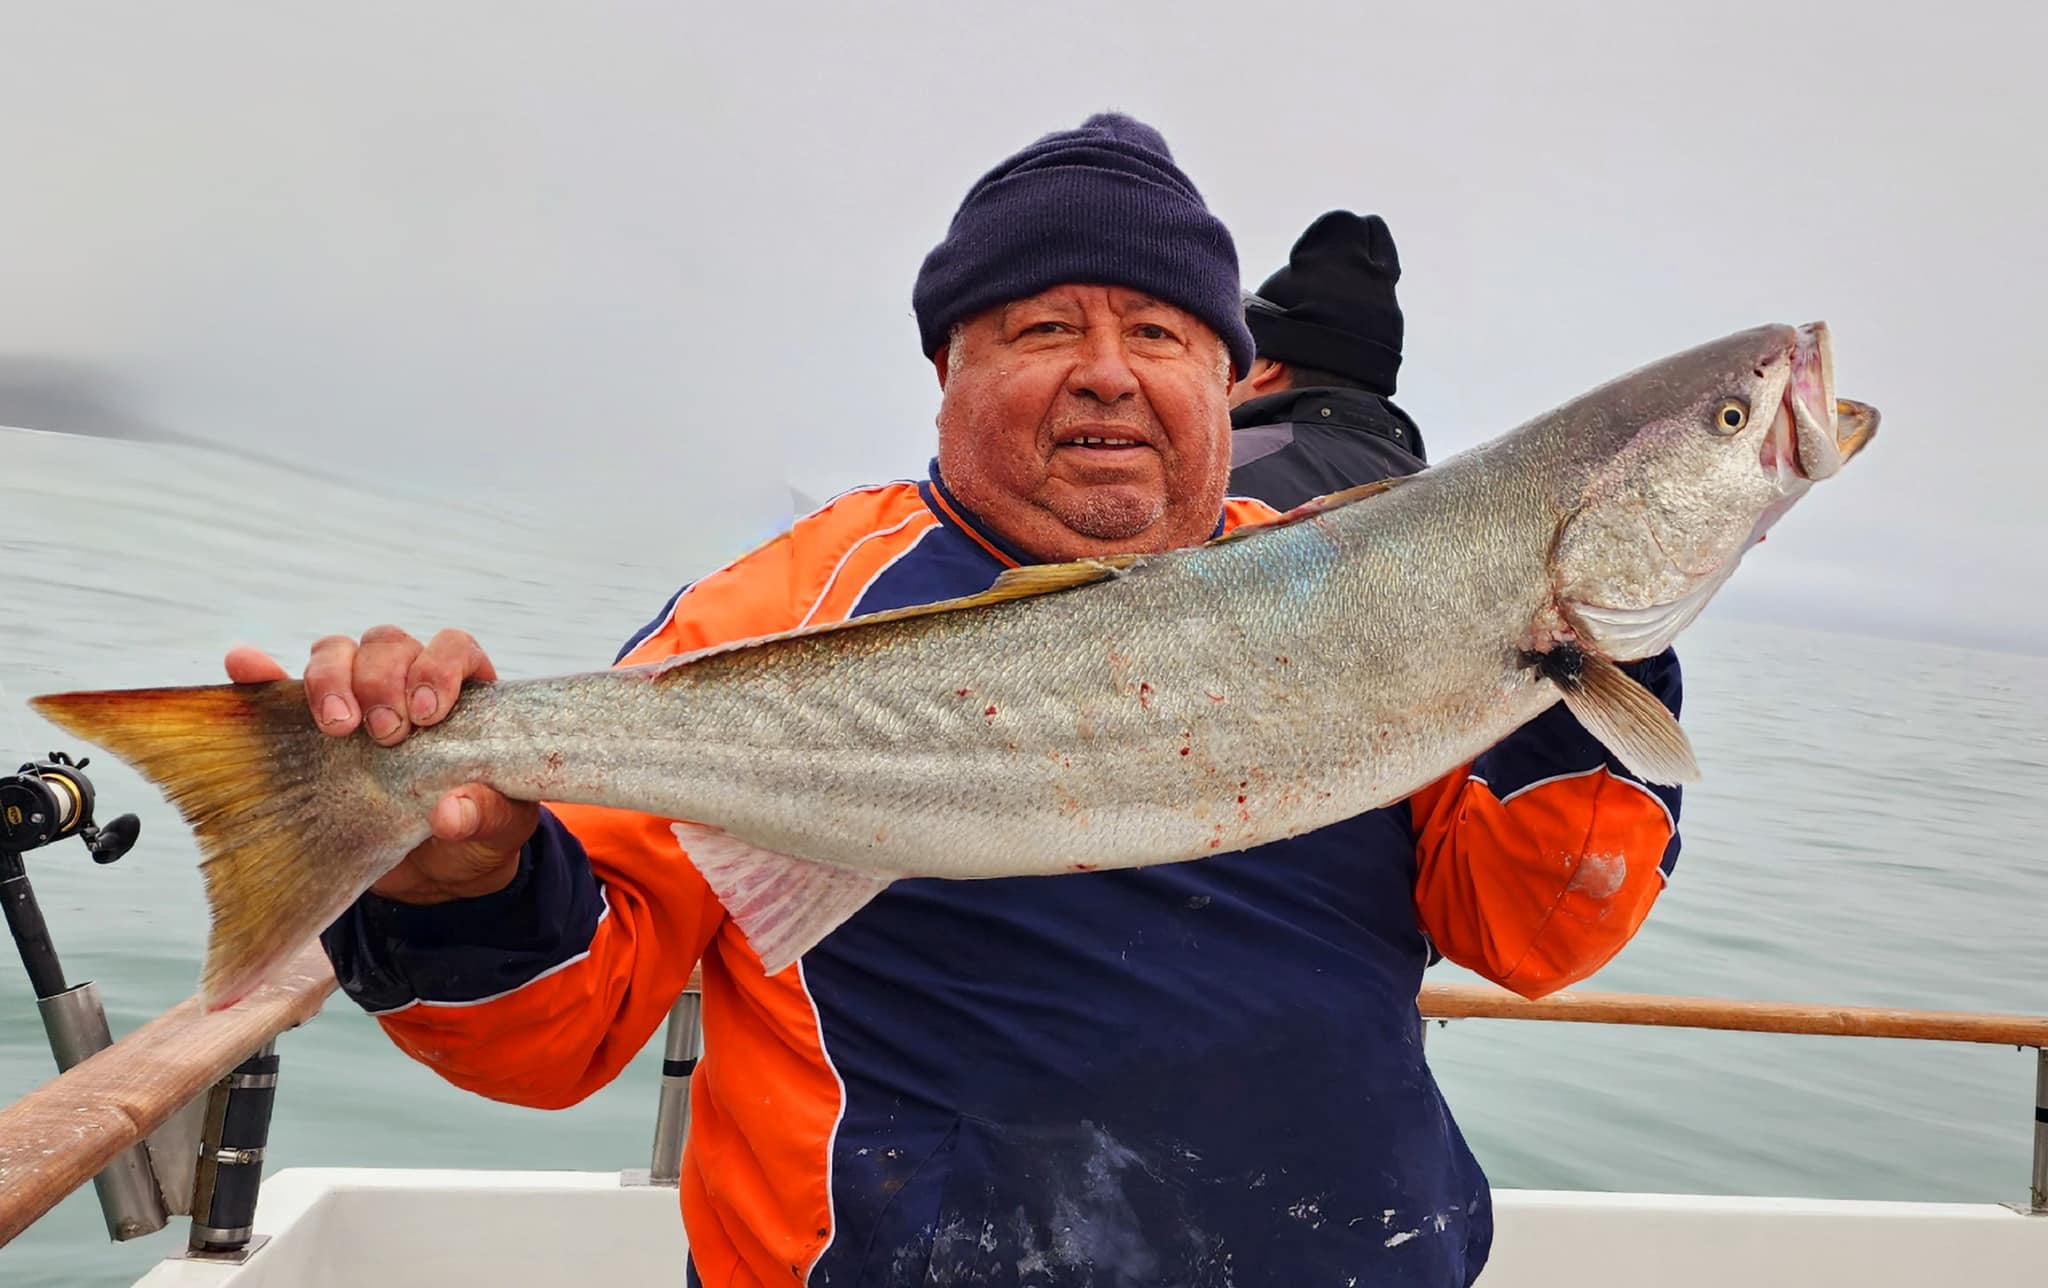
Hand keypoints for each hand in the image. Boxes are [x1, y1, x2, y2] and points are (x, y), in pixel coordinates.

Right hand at [224, 625, 538, 903]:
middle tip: (385, 734)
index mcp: (465, 694)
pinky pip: (280, 689)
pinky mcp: (313, 731)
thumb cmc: (475, 834)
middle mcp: (409, 683)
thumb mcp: (498, 829)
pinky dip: (260, 675)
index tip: (427, 712)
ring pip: (337, 653)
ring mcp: (358, 701)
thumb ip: (486, 815)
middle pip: (388, 645)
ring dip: (331, 679)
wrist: (435, 874)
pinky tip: (244, 666)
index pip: (453, 648)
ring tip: (337, 727)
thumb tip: (451, 811)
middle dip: (381, 681)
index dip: (439, 666)